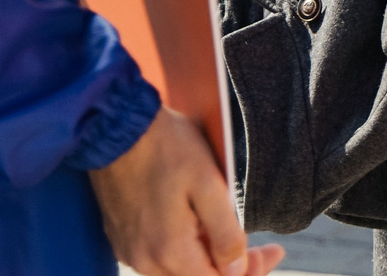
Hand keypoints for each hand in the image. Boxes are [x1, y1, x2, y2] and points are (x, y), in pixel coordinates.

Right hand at [88, 107, 283, 275]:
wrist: (112, 125)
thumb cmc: (164, 147)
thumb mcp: (208, 183)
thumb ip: (225, 232)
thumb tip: (236, 270)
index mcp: (170, 252)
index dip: (251, 270)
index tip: (275, 252)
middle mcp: (145, 260)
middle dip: (232, 267)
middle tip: (261, 249)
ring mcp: (129, 251)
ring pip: (178, 271)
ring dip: (207, 260)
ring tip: (228, 235)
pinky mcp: (120, 237)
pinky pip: (158, 258)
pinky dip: (183, 252)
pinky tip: (197, 230)